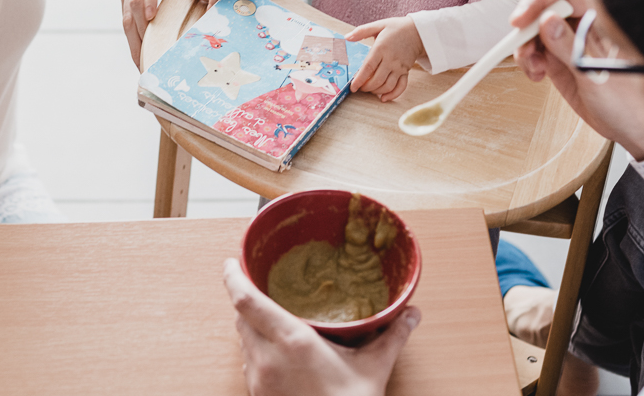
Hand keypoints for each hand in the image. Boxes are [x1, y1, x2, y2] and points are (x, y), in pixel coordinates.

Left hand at [121, 0, 188, 66]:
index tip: (142, 67)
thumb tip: (167, 14)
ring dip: (143, 31)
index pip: (128, 24)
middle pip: (129, 21)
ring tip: (151, 51)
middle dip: (137, 46)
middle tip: (146, 68)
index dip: (134, 47)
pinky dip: (149, 1)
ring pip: (136, 6)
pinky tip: (153, 16)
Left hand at [223, 258, 419, 395]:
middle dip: (246, 299)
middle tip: (257, 284)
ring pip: (244, 341)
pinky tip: (277, 351)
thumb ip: (392, 336)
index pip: (246, 301)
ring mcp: (259, 380)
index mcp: (292, 342)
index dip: (233, 277)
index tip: (231, 262)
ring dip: (251, 325)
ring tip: (269, 316)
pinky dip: (257, 349)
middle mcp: (268, 359)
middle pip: (241, 317)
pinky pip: (249, 363)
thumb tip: (412, 314)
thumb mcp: (374, 368)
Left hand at [345, 16, 423, 101]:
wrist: (418, 31)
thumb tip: (347, 37)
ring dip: (376, 91)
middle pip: (377, 80)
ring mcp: (399, 67)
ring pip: (387, 86)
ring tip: (369, 90)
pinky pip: (401, 87)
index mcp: (381, 49)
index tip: (352, 87)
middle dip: (366, 87)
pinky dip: (392, 95)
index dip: (359, 80)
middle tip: (359, 88)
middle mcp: (390, 60)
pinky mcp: (406, 72)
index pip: (368, 68)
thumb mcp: (378, 25)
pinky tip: (384, 98)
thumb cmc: (397, 28)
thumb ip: (362, 31)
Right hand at [511, 0, 643, 159]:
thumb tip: (547, 21)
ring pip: (535, 31)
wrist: (633, 129)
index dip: (539, 2)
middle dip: (527, 26)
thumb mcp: (595, 75)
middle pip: (544, 10)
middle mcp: (582, 28)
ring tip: (533, 68)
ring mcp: (569, 44)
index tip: (521, 21)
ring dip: (525, 47)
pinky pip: (535, 51)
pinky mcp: (559, 61)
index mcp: (598, 21)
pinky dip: (527, 60)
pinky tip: (535, 75)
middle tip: (521, 46)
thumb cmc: (629, 102)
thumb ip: (570, 47)